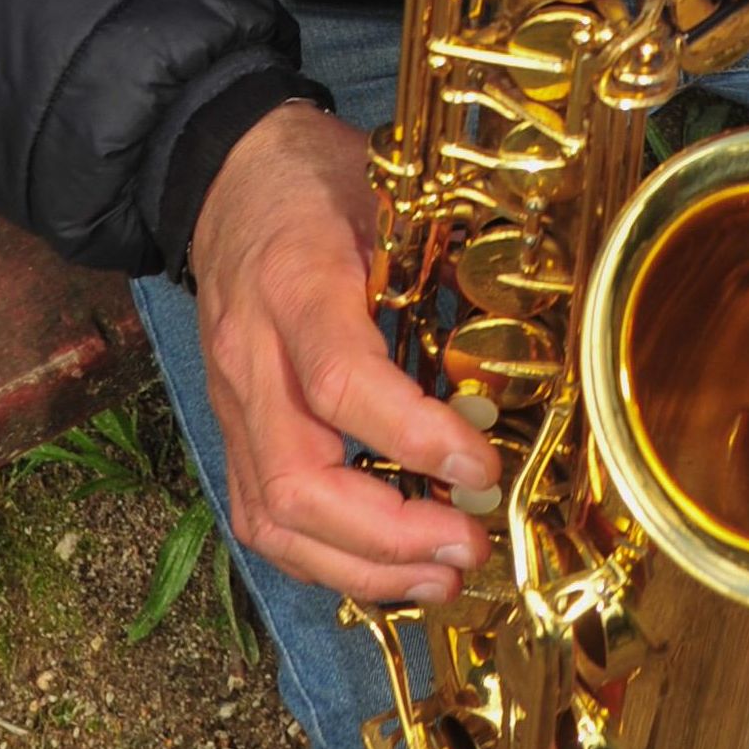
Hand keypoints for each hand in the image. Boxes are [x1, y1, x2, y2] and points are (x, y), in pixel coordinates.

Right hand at [190, 102, 500, 603]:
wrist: (224, 172)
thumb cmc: (318, 182)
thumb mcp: (389, 198)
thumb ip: (445, 266)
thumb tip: (523, 346)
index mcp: (294, 284)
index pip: (341, 383)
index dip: (415, 437)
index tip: (483, 465)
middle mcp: (249, 355)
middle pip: (295, 480)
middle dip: (388, 536)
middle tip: (468, 544)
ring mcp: (230, 401)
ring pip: (270, 517)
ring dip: (360, 567)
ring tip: (441, 576)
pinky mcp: (230, 429)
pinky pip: (262, 517)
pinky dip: (327, 558)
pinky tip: (389, 567)